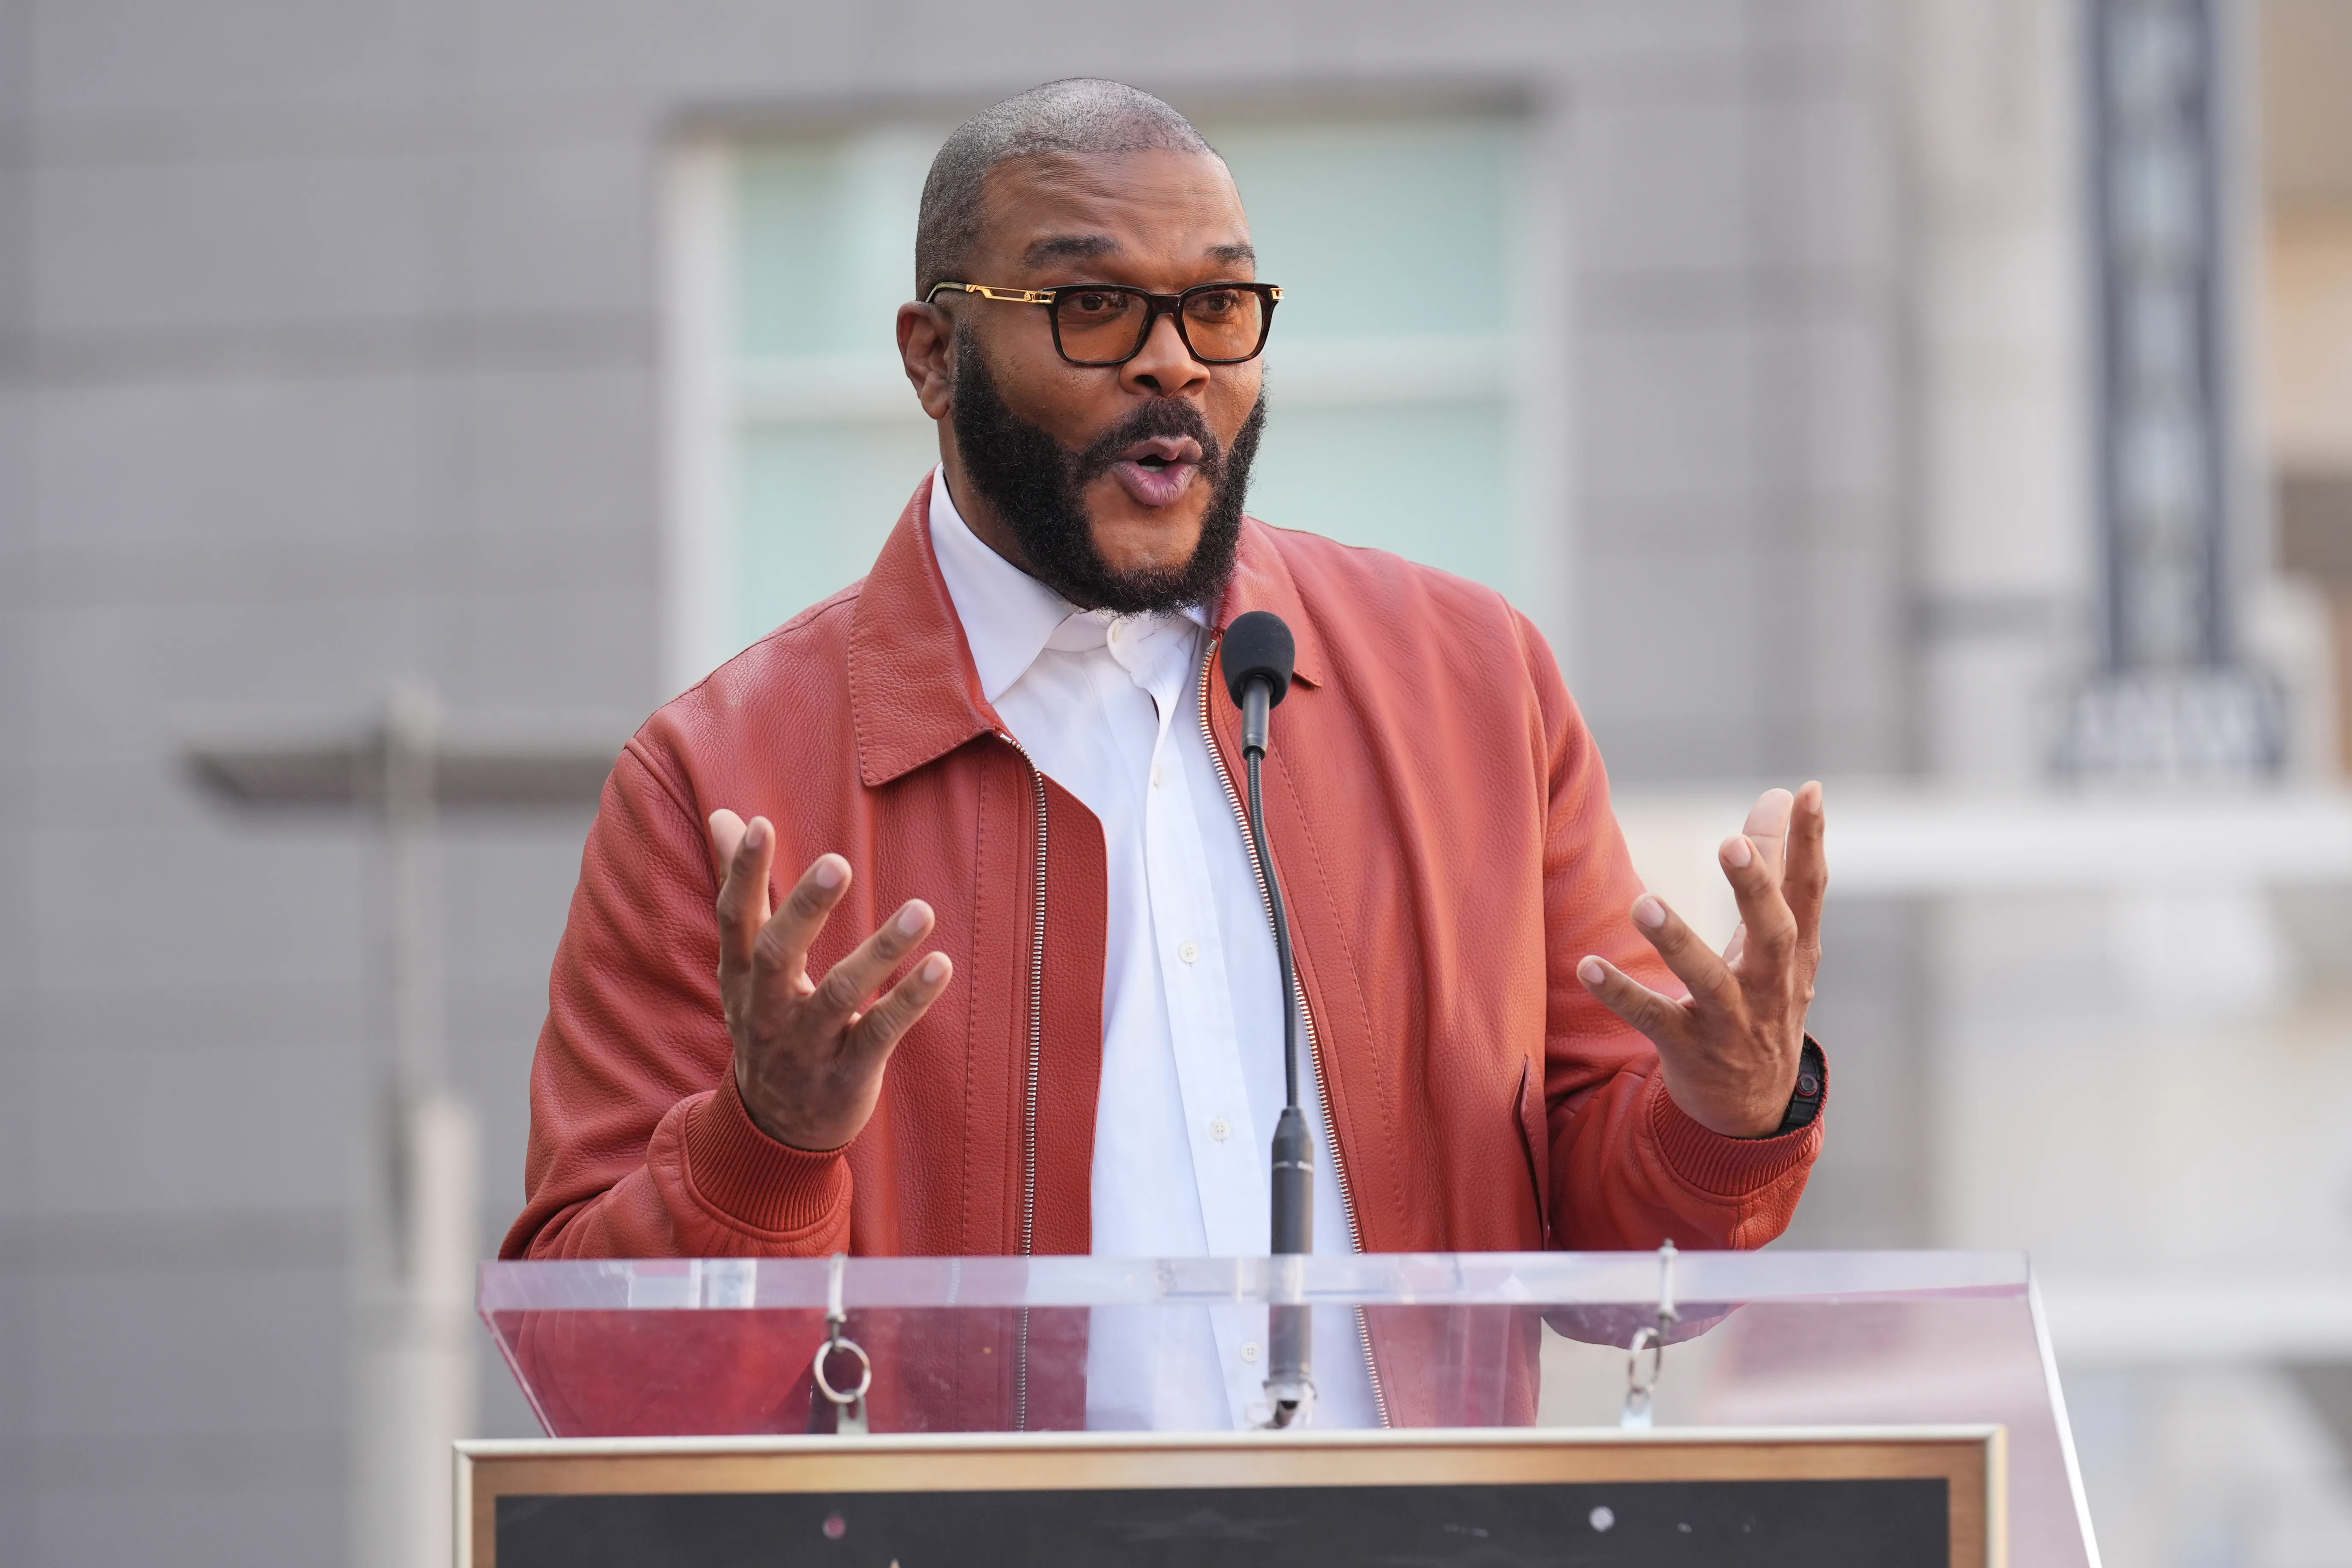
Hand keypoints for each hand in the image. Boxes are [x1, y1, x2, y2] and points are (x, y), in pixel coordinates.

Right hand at [707, 809, 954, 1150]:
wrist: (774, 1131)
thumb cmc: (769, 1023)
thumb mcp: (745, 964)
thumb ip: (746, 889)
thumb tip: (726, 815)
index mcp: (740, 976)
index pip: (735, 918)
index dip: (744, 873)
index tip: (759, 823)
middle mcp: (765, 1009)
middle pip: (777, 953)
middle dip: (805, 908)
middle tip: (838, 862)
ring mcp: (806, 1046)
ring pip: (837, 995)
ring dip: (880, 953)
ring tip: (922, 910)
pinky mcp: (846, 1075)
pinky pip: (879, 1034)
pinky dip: (910, 1001)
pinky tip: (941, 966)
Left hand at [1577, 783, 1825, 1137]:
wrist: (1754, 1110)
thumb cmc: (1765, 1002)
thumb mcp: (1780, 943)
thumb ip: (1776, 870)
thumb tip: (1780, 792)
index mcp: (1795, 953)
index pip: (1808, 890)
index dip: (1810, 841)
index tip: (1806, 791)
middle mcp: (1771, 986)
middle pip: (1772, 932)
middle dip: (1754, 888)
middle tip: (1730, 843)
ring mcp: (1732, 1022)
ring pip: (1709, 980)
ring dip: (1677, 940)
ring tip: (1644, 903)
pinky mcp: (1690, 1051)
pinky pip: (1652, 1019)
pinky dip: (1621, 994)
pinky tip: (1587, 967)